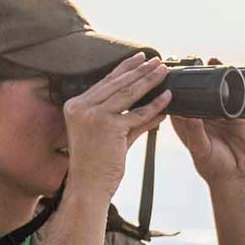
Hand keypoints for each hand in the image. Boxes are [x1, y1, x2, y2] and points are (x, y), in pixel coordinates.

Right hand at [61, 53, 171, 197]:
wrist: (88, 187)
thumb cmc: (96, 164)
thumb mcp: (109, 135)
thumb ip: (128, 119)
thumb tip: (155, 106)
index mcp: (76, 105)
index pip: (105, 82)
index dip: (124, 68)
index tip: (140, 57)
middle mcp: (82, 107)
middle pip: (118, 83)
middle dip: (140, 70)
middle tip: (158, 60)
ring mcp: (94, 116)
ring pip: (128, 93)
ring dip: (149, 80)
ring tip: (164, 71)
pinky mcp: (109, 127)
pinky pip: (138, 113)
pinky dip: (155, 105)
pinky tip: (168, 98)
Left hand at [171, 59, 244, 183]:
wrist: (238, 175)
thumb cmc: (213, 166)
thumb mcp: (200, 148)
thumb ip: (194, 130)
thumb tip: (185, 111)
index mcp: (187, 121)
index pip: (176, 98)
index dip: (172, 85)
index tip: (168, 70)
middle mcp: (202, 114)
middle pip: (195, 89)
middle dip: (192, 74)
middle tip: (188, 58)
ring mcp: (219, 112)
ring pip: (214, 88)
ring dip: (211, 74)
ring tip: (208, 59)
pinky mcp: (237, 113)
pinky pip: (235, 93)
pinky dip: (232, 80)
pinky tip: (229, 68)